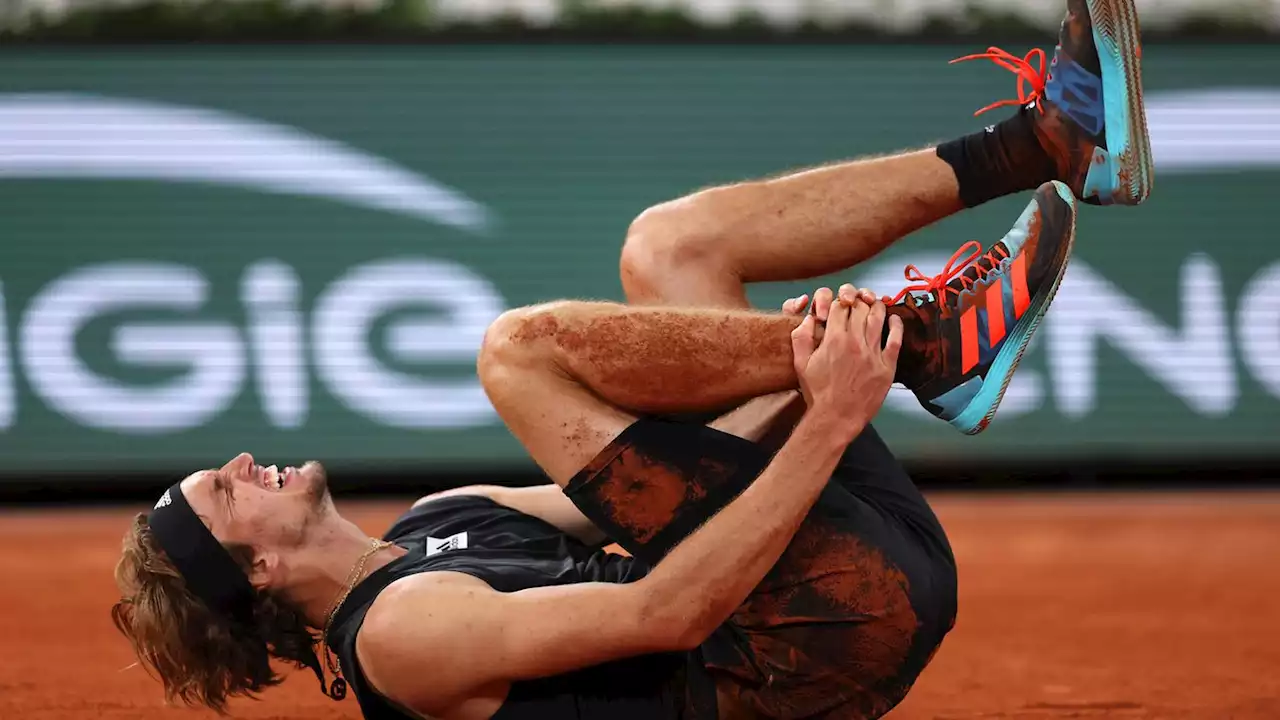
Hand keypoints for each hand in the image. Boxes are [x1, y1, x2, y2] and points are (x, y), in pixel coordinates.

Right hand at [790, 284, 902, 439]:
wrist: (836, 417)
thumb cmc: (818, 392)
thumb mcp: (800, 363)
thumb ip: (801, 337)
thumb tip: (809, 318)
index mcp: (832, 339)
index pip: (839, 307)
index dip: (839, 302)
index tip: (840, 306)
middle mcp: (854, 342)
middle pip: (859, 308)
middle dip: (857, 301)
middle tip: (858, 302)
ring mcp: (872, 353)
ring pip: (878, 318)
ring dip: (876, 306)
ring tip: (875, 303)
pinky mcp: (887, 366)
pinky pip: (895, 339)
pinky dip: (896, 324)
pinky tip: (894, 318)